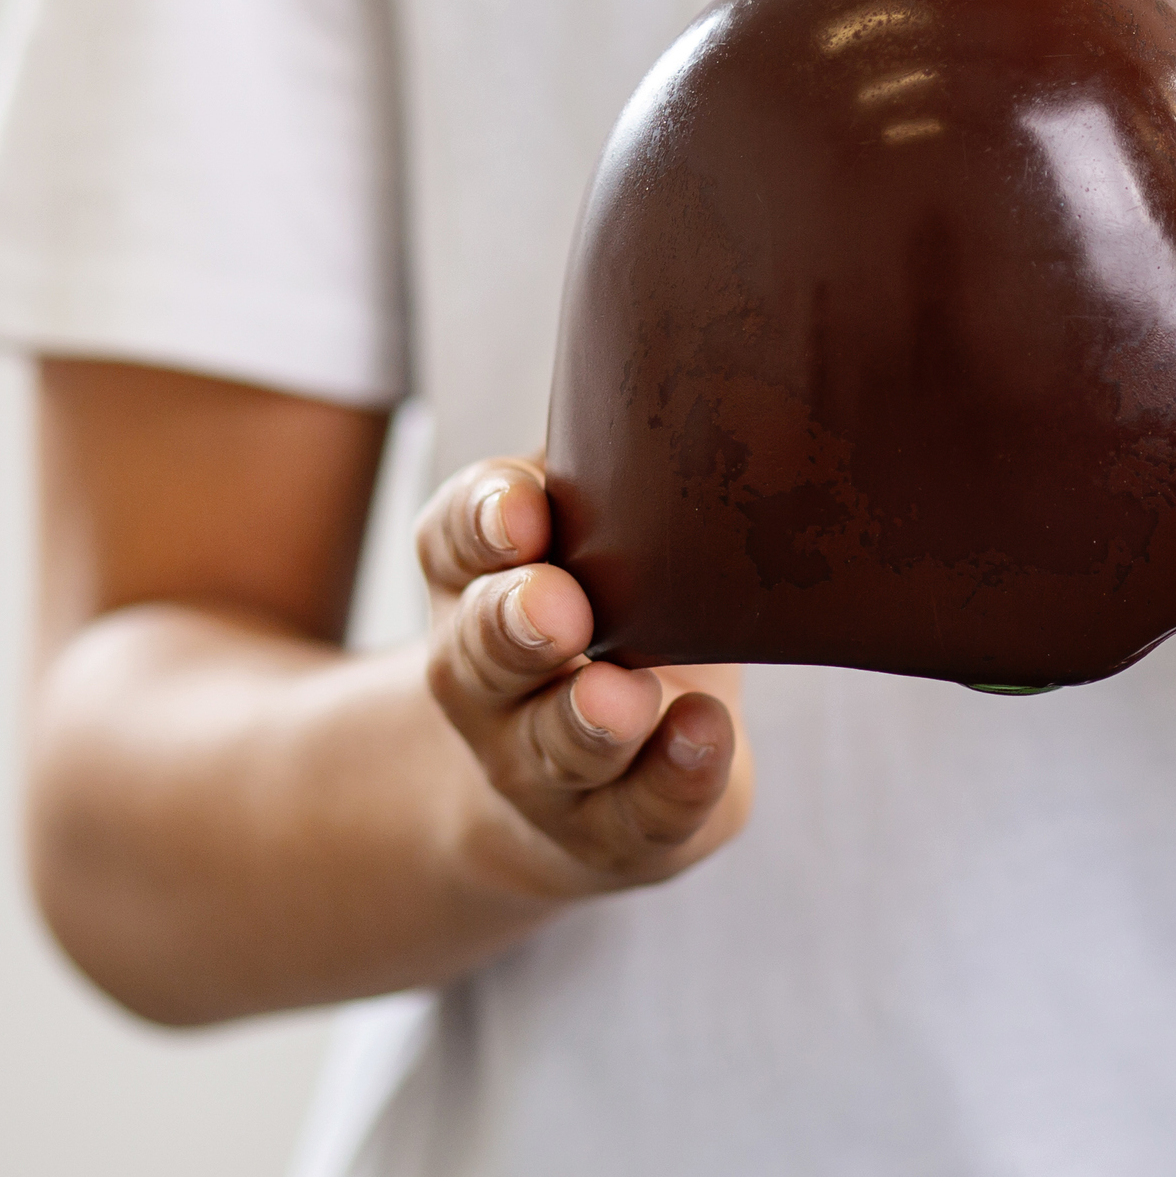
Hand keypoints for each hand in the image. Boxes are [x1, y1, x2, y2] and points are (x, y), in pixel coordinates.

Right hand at [416, 459, 753, 899]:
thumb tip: (718, 346)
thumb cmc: (621, 597)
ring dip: (587, 720)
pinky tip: (704, 738)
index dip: (482, 522)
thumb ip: (628, 458)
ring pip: (550, 746)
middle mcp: (489, 674)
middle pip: (481, 651)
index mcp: (481, 573)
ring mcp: (543, 763)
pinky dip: (671, 779)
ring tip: (624, 697)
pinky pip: (638, 814)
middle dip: (515, 628)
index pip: (457, 537)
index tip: (522, 510)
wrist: (591, 774)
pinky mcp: (615, 829)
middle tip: (556, 608)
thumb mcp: (601, 520)